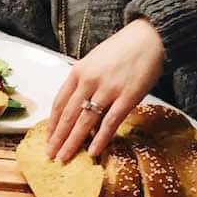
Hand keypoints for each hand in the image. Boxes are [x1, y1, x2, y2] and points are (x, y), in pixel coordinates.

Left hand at [47, 18, 164, 162]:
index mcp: (78, 72)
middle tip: (50, 155)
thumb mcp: (93, 62)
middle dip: (58, 138)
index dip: (52, 124)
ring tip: (64, 158)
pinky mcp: (128, 96)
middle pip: (68, 115)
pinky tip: (92, 152)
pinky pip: (110, 122)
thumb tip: (77, 108)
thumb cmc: (121, 51)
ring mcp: (108, 89)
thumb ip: (83, 83)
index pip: (59, 103)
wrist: (149, 37)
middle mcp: (89, 81)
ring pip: (85, 121)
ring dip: (73, 142)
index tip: (47, 139)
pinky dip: (100, 139)